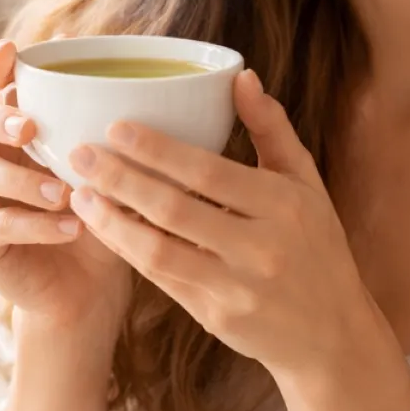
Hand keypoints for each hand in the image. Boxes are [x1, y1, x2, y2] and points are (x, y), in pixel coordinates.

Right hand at [0, 39, 133, 350]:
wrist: (88, 285)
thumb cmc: (102, 212)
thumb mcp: (115, 166)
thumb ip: (118, 126)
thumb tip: (162, 81)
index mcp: (13, 125)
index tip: (12, 51)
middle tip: (30, 128)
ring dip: (23, 179)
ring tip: (65, 193)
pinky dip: (34, 224)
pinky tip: (71, 227)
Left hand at [64, 68, 378, 379]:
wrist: (331, 334)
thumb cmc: (315, 245)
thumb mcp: (306, 183)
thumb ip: (271, 128)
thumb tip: (241, 76)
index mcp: (282, 205)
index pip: (209, 172)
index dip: (158, 150)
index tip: (115, 127)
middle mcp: (260, 248)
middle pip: (176, 210)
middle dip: (121, 180)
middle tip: (80, 154)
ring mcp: (236, 288)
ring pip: (159, 251)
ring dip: (112, 222)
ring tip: (78, 194)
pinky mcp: (215, 318)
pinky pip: (162, 279)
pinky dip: (128, 251)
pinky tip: (103, 228)